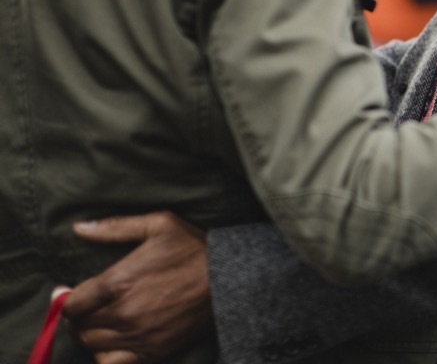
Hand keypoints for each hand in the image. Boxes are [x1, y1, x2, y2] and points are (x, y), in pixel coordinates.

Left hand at [63, 212, 212, 363]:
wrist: (229, 278)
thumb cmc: (194, 248)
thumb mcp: (159, 224)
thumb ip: (115, 227)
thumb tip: (79, 228)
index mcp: (117, 282)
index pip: (71, 304)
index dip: (68, 299)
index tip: (73, 294)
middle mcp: (122, 313)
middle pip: (79, 326)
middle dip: (80, 317)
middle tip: (89, 307)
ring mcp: (137, 335)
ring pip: (91, 344)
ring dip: (91, 334)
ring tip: (102, 322)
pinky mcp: (152, 350)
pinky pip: (111, 363)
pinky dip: (105, 355)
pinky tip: (113, 343)